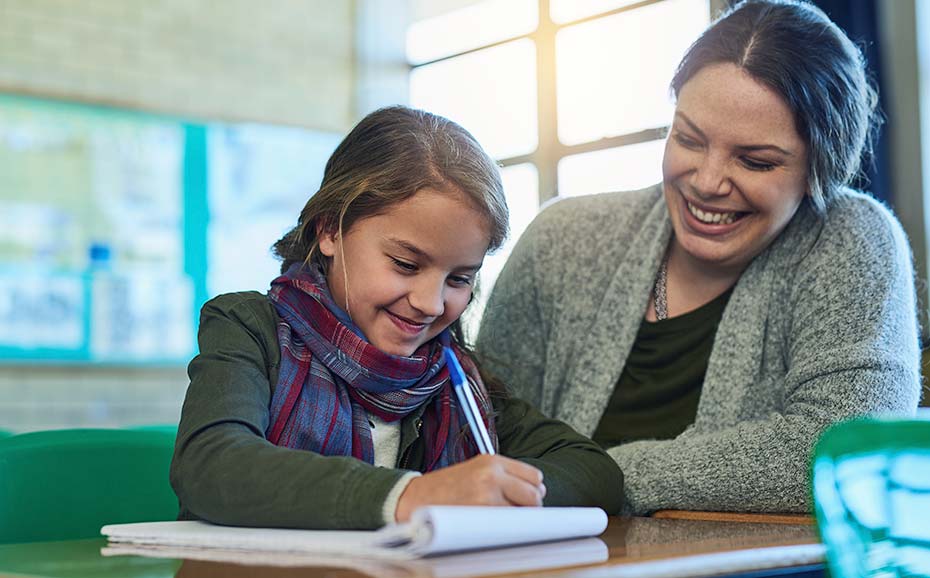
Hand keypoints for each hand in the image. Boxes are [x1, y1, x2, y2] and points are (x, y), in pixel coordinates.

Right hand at [394, 455, 545, 521]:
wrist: (416, 498)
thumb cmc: (444, 487)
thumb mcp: (475, 470)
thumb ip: (502, 476)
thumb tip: (531, 492)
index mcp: (492, 461)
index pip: (534, 475)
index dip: (534, 489)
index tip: (529, 498)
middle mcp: (492, 475)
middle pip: (534, 495)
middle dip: (530, 506)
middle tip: (518, 512)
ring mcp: (487, 494)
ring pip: (522, 512)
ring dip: (517, 518)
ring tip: (500, 518)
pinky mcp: (481, 512)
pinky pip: (507, 524)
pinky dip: (504, 527)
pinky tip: (492, 525)